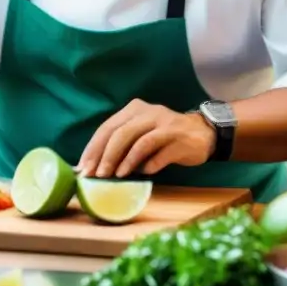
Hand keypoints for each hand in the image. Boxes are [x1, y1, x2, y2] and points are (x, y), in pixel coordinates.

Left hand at [77, 99, 215, 178]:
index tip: (83, 168)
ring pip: (140, 142)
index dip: (93, 148)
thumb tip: (92, 166)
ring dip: (125, 161)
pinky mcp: (180, 140)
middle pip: (121, 133)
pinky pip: (160, 154)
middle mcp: (149, 112)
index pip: (108, 127)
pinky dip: (149, 165)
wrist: (203, 133)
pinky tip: (144, 173)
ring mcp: (166, 125)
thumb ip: (120, 144)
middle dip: (106, 156)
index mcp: (134, 109)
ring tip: (116, 176)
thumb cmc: (164, 137)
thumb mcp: (140, 133)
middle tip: (97, 176)